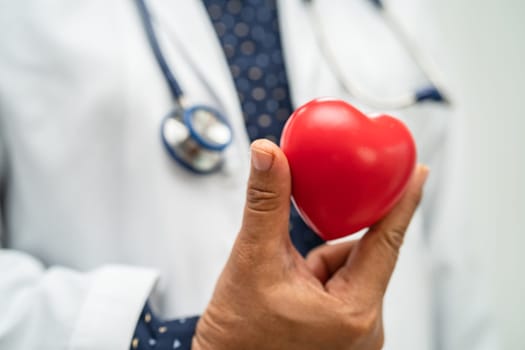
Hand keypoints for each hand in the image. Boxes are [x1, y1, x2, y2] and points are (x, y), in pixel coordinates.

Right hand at [192, 139, 428, 349]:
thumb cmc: (238, 337)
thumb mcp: (252, 261)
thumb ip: (265, 202)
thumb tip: (269, 153)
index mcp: (354, 312)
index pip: (386, 242)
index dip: (403, 201)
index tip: (416, 170)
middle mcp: (365, 327)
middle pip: (359, 255)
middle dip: (325, 244)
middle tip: (298, 253)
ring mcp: (356, 333)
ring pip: (346, 268)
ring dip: (316, 262)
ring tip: (284, 283)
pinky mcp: (344, 332)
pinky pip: (340, 285)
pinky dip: (316, 276)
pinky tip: (289, 290)